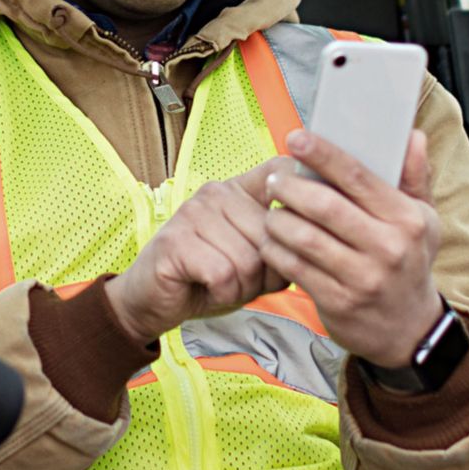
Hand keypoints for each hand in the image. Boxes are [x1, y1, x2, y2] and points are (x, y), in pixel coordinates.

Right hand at [104, 157, 298, 345]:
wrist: (155, 298)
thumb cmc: (208, 276)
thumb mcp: (254, 256)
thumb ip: (281, 242)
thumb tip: (313, 236)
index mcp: (239, 189)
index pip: (280, 170)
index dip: (300, 197)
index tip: (302, 224)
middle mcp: (217, 192)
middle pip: (272, 234)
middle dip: (265, 272)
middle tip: (242, 279)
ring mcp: (194, 213)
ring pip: (249, 258)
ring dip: (242, 286)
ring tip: (223, 284)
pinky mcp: (176, 240)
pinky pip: (223, 272)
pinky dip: (222, 291)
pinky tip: (208, 287)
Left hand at [261, 129, 445, 368]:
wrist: (410, 331)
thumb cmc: (410, 264)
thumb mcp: (425, 221)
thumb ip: (415, 177)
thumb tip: (413, 136)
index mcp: (406, 219)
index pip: (358, 176)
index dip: (323, 154)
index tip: (296, 138)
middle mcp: (387, 247)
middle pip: (324, 206)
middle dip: (291, 188)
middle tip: (275, 181)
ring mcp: (362, 277)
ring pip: (304, 237)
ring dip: (278, 220)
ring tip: (272, 212)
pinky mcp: (338, 302)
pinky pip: (294, 267)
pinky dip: (276, 250)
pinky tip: (272, 242)